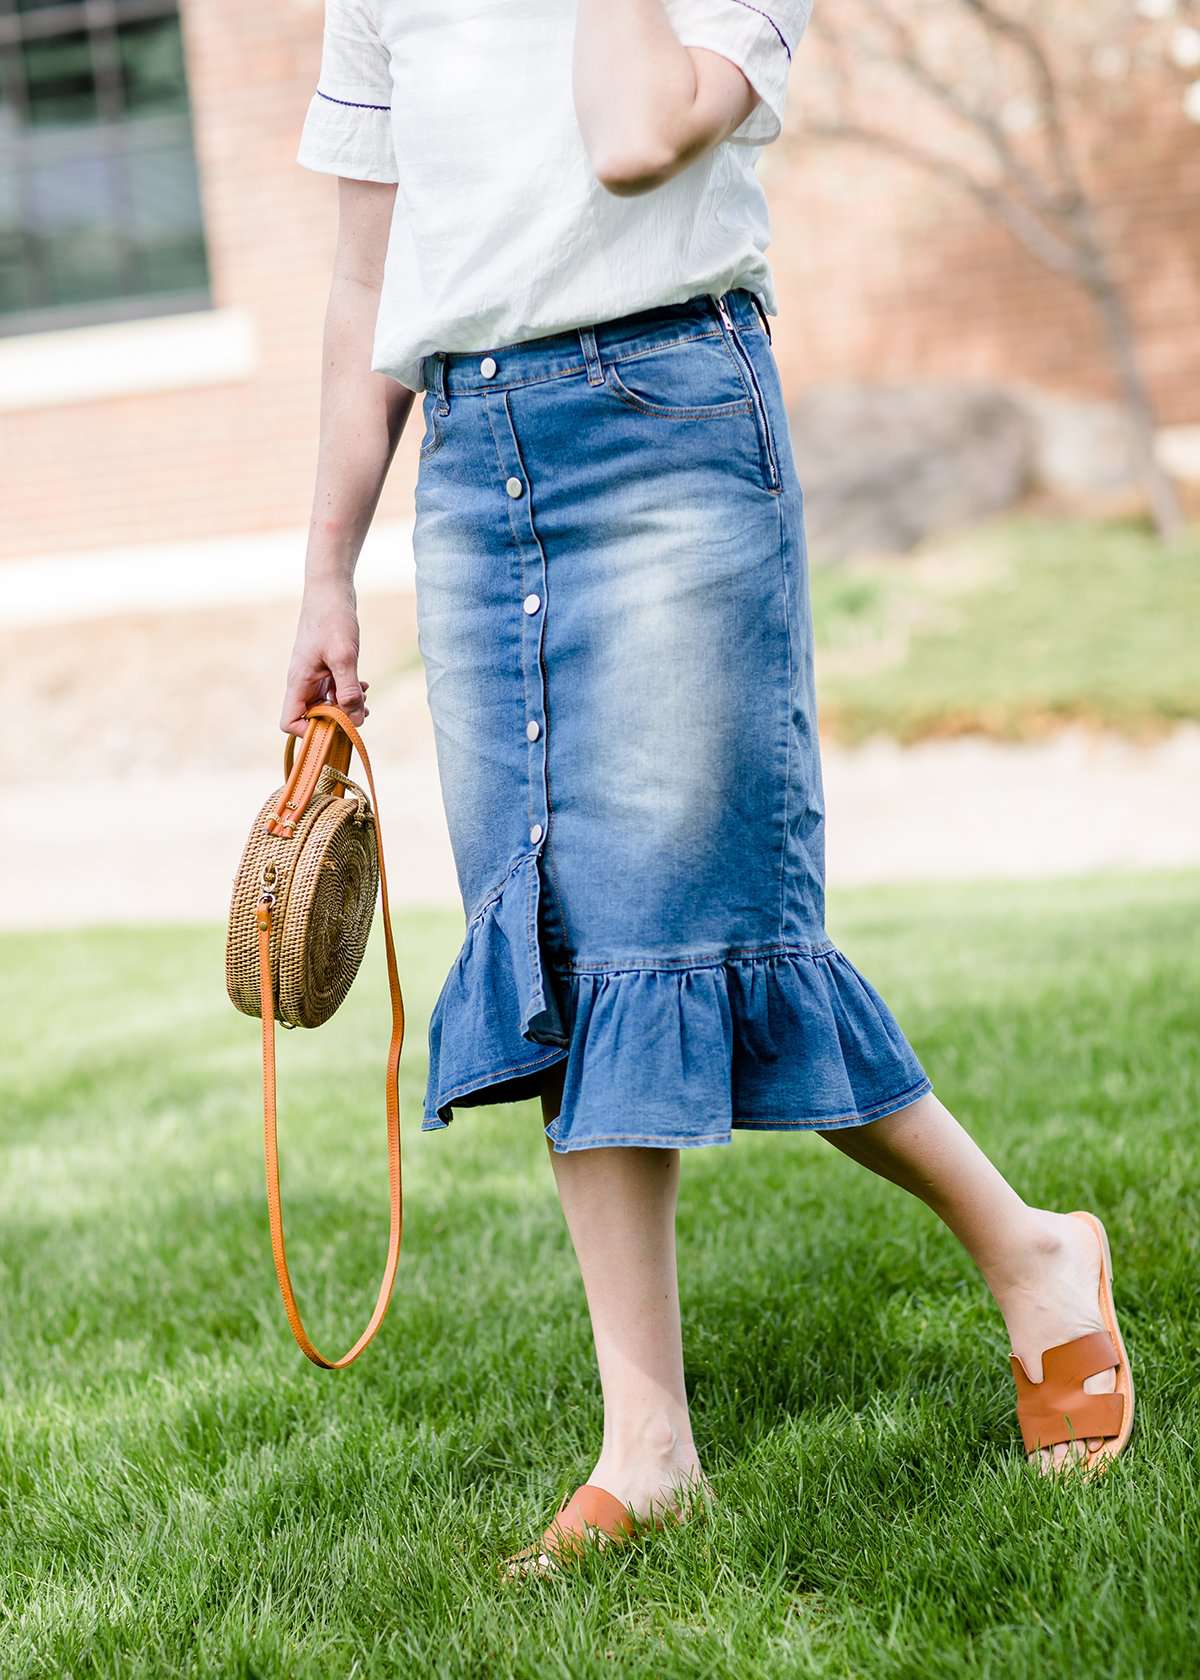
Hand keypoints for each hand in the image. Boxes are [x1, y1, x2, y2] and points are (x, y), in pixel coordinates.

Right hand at [280, 583, 370, 736]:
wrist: (330, 590)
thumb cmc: (333, 619)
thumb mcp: (344, 656)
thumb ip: (348, 690)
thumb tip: (355, 720)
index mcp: (299, 682)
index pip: (289, 722)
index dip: (309, 732)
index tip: (336, 728)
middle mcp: (302, 682)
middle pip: (310, 717)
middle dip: (335, 721)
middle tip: (359, 715)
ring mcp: (313, 675)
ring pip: (325, 705)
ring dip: (345, 708)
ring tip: (366, 703)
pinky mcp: (324, 667)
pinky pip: (333, 691)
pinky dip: (348, 694)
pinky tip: (364, 686)